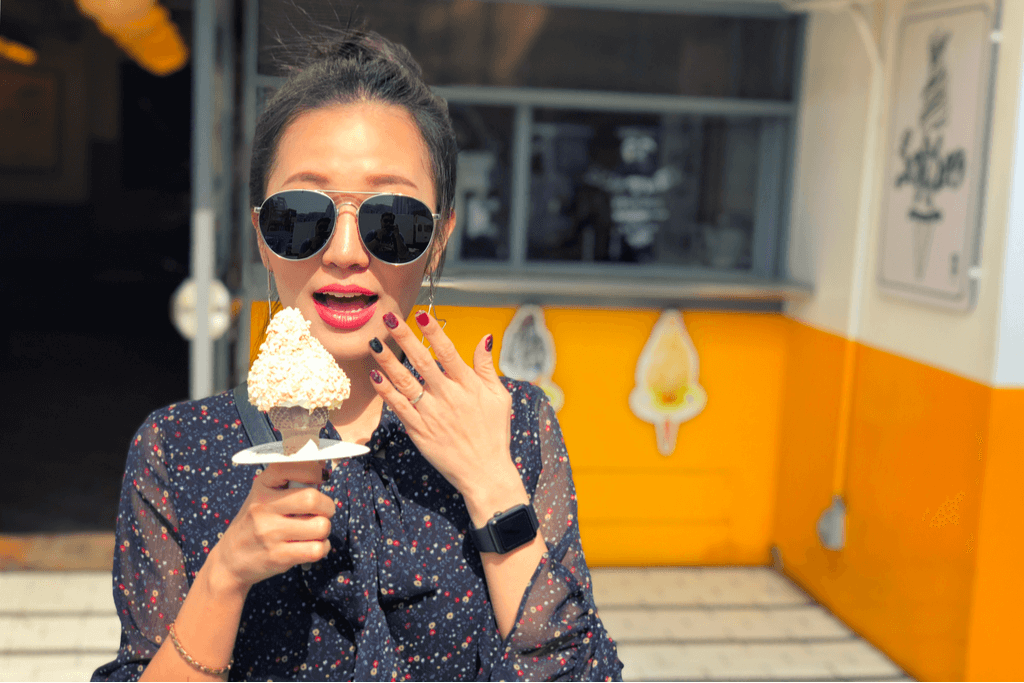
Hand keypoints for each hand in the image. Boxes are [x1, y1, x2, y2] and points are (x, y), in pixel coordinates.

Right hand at [207, 460, 335, 594]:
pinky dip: (321, 547)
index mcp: (262, 486)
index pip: (294, 465)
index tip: (320, 478)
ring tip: (313, 530)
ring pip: (320, 526)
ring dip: (324, 529)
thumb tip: (323, 465)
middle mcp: (263, 507)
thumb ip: (291, 479)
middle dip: (327, 506)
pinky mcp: (278, 557)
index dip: (315, 471)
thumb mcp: (264, 494)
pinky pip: (317, 549)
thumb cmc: (255, 522)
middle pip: (313, 499)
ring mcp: (270, 533)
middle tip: (322, 511)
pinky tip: (311, 545)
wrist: (230, 559)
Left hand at [369, 311, 525, 524]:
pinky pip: (399, 407)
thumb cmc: (494, 433)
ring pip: (405, 382)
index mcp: (468, 386)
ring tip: (374, 343)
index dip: (434, 332)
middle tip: (389, 318)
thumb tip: (484, 337)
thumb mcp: (499, 397)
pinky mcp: (419, 431)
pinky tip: (375, 376)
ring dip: (388, 361)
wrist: (485, 472)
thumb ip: (487, 367)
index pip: (448, 352)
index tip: (421, 316)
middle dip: (404, 338)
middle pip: (422, 361)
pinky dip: (386, 392)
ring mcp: (431, 414)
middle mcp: (448, 397)